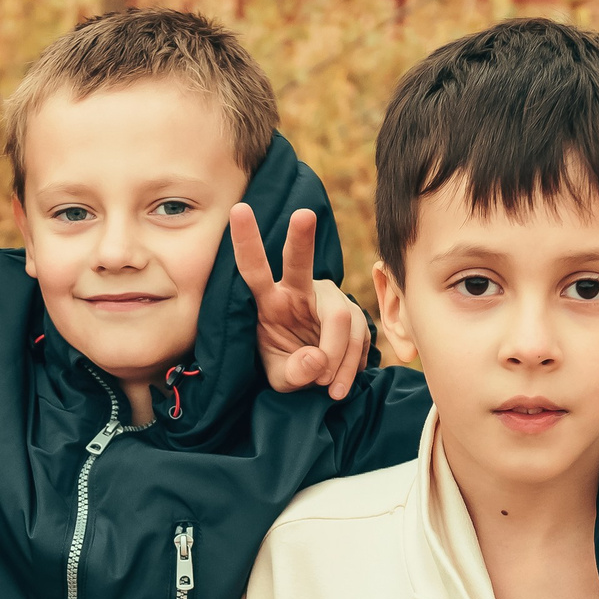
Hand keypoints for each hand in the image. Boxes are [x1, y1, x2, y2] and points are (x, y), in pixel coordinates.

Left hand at [232, 205, 370, 400]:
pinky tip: (341, 381)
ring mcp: (328, 298)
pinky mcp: (353, 312)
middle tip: (303, 215)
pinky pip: (359, 334)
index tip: (238, 210)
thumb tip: (317, 361)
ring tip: (329, 388)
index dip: (246, 242)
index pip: (254, 270)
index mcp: (269, 302)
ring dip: (338, 359)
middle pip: (299, 263)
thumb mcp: (282, 380)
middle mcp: (298, 291)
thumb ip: (294, 374)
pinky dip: (352, 364)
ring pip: (340, 318)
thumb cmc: (290, 370)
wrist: (319, 380)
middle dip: (301, 237)